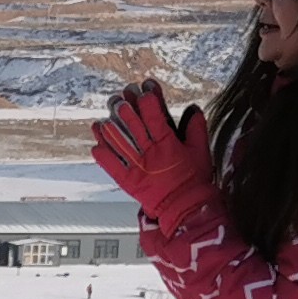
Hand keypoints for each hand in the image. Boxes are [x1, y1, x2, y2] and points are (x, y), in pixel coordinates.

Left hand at [92, 81, 213, 220]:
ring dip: (109, 131)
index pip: (155, 118)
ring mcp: (137, 167)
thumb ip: (196, 128)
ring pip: (119, 144)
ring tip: (102, 121)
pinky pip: (112, 166)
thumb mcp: (201, 151)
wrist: (185, 207)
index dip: (148, 102)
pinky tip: (96, 145)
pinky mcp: (128, 181)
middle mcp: (150, 154)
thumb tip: (193, 108)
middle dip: (124, 110)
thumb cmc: (194, 180)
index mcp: (168, 144)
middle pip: (133, 127)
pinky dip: (103, 155)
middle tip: (117, 99)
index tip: (143, 90)